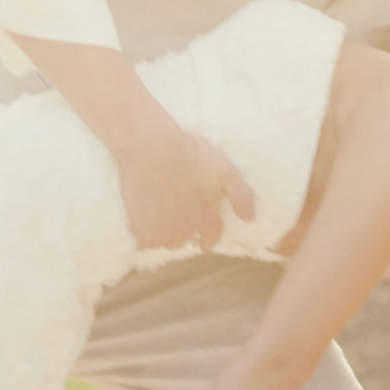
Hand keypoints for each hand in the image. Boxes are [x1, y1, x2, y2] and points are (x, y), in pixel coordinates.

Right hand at [109, 105, 257, 253]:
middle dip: (183, 232)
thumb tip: (250, 219)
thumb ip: (241, 196)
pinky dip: (143, 234)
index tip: (202, 237)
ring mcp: (161, 232)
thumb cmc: (189, 153)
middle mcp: (186, 230)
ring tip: (158, 215)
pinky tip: (142, 217)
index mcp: (207, 218)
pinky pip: (143, 242)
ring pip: (164, 242)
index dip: (207, 238)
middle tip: (175, 213)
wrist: (151, 147)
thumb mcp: (224, 169)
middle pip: (184, 241)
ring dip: (163, 234)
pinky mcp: (139, 229)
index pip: (211, 239)